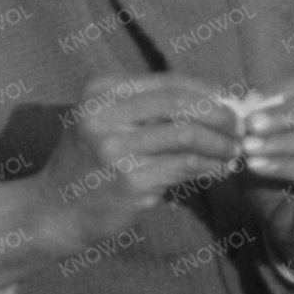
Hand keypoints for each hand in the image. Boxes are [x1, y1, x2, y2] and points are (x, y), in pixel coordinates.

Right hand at [0, 74, 236, 268]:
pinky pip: (185, 166)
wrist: (52, 211)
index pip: (170, 82)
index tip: (232, 104)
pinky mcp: (130, 179)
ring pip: (188, 134)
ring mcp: (115, 147)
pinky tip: (220, 170)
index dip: (209, 91)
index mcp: (100, 90)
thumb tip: (216, 102)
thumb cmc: (87, 166)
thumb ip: (148, 110)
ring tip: (234, 152)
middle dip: (220, 114)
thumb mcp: (104, 124)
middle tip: (241, 128)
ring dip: (220, 143)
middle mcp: (104, 113)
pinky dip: (210, 166)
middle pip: (182, 103)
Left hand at [228, 78, 293, 266]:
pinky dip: (283, 165)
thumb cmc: (280, 179)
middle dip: (284, 113)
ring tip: (248, 148)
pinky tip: (257, 167)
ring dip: (280, 142)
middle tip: (250, 123)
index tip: (247, 100)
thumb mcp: (261, 145)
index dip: (279, 89)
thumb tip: (236, 105)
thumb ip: (254, 125)